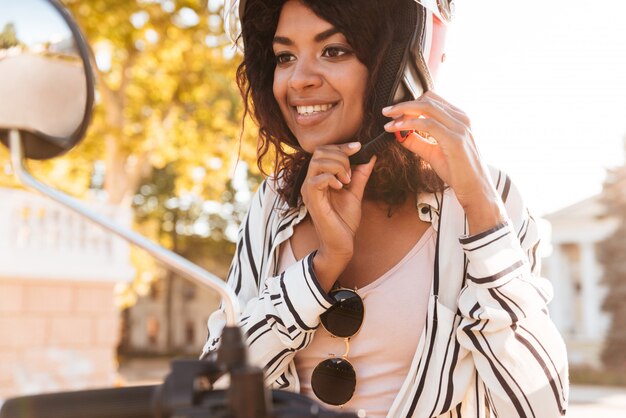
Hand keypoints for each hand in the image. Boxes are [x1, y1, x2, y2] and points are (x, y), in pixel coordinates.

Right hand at [300, 142, 375, 290]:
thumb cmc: (344, 221)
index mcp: (319, 177)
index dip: (341, 146)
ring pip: (318, 162)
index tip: (359, 147)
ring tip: (347, 181)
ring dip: (338, 166)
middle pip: (319, 151)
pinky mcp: (312, 200)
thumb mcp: (355, 192)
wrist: (341, 243)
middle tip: (351, 172)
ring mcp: (309, 191)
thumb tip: (370, 155)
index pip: (324, 150)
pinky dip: (331, 178)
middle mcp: (310, 181)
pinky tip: (340, 187)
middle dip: (340, 155)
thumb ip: (360, 174)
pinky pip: (316, 179)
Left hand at [382, 91, 504, 232]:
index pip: (432, 100)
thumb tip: (399, 134)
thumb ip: (418, 142)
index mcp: (459, 118)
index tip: (394, 113)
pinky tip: (397, 129)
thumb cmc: (458, 172)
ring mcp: (459, 127)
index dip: (411, 103)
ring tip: (388, 120)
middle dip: (403, 104)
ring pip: (426, 107)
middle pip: (428, 99)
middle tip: (386, 112)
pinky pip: (427, 124)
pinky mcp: (454, 139)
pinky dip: (409, 124)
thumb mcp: (433, 153)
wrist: (475, 189)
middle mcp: (461, 118)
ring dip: (403, 112)